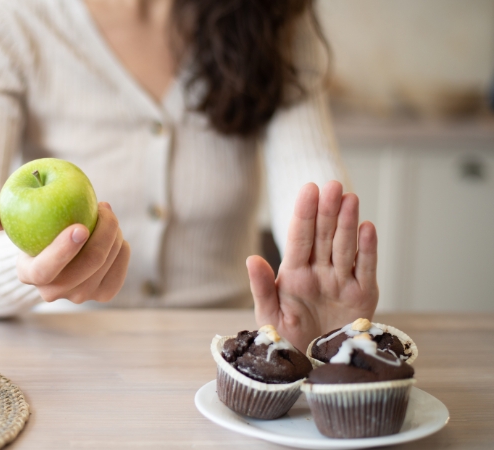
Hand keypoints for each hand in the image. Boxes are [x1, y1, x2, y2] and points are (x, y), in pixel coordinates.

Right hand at [0, 201, 130, 302]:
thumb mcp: (10, 220)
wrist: (52, 250)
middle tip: (104, 207)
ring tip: (108, 215)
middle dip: (102, 236)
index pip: (46, 270)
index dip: (63, 251)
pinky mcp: (101, 294)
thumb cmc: (30, 230)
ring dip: (113, 238)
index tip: (79, 227)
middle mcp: (54, 293)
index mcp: (30, 274)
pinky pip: (118, 276)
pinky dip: (122, 254)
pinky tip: (118, 237)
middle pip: (85, 269)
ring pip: (104, 269)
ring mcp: (79, 296)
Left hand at [247, 181, 377, 350]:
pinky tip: (367, 227)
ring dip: (347, 223)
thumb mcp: (269, 317)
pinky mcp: (363, 296)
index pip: (299, 238)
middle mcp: (319, 273)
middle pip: (324, 236)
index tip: (308, 189)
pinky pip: (366, 269)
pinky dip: (368, 250)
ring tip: (349, 198)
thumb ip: (262, 288)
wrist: (313, 367)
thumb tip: (251, 259)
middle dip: (327, 211)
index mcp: (294, 275)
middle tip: (332, 185)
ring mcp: (342, 282)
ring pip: (345, 247)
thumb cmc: (287, 341)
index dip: (304, 214)